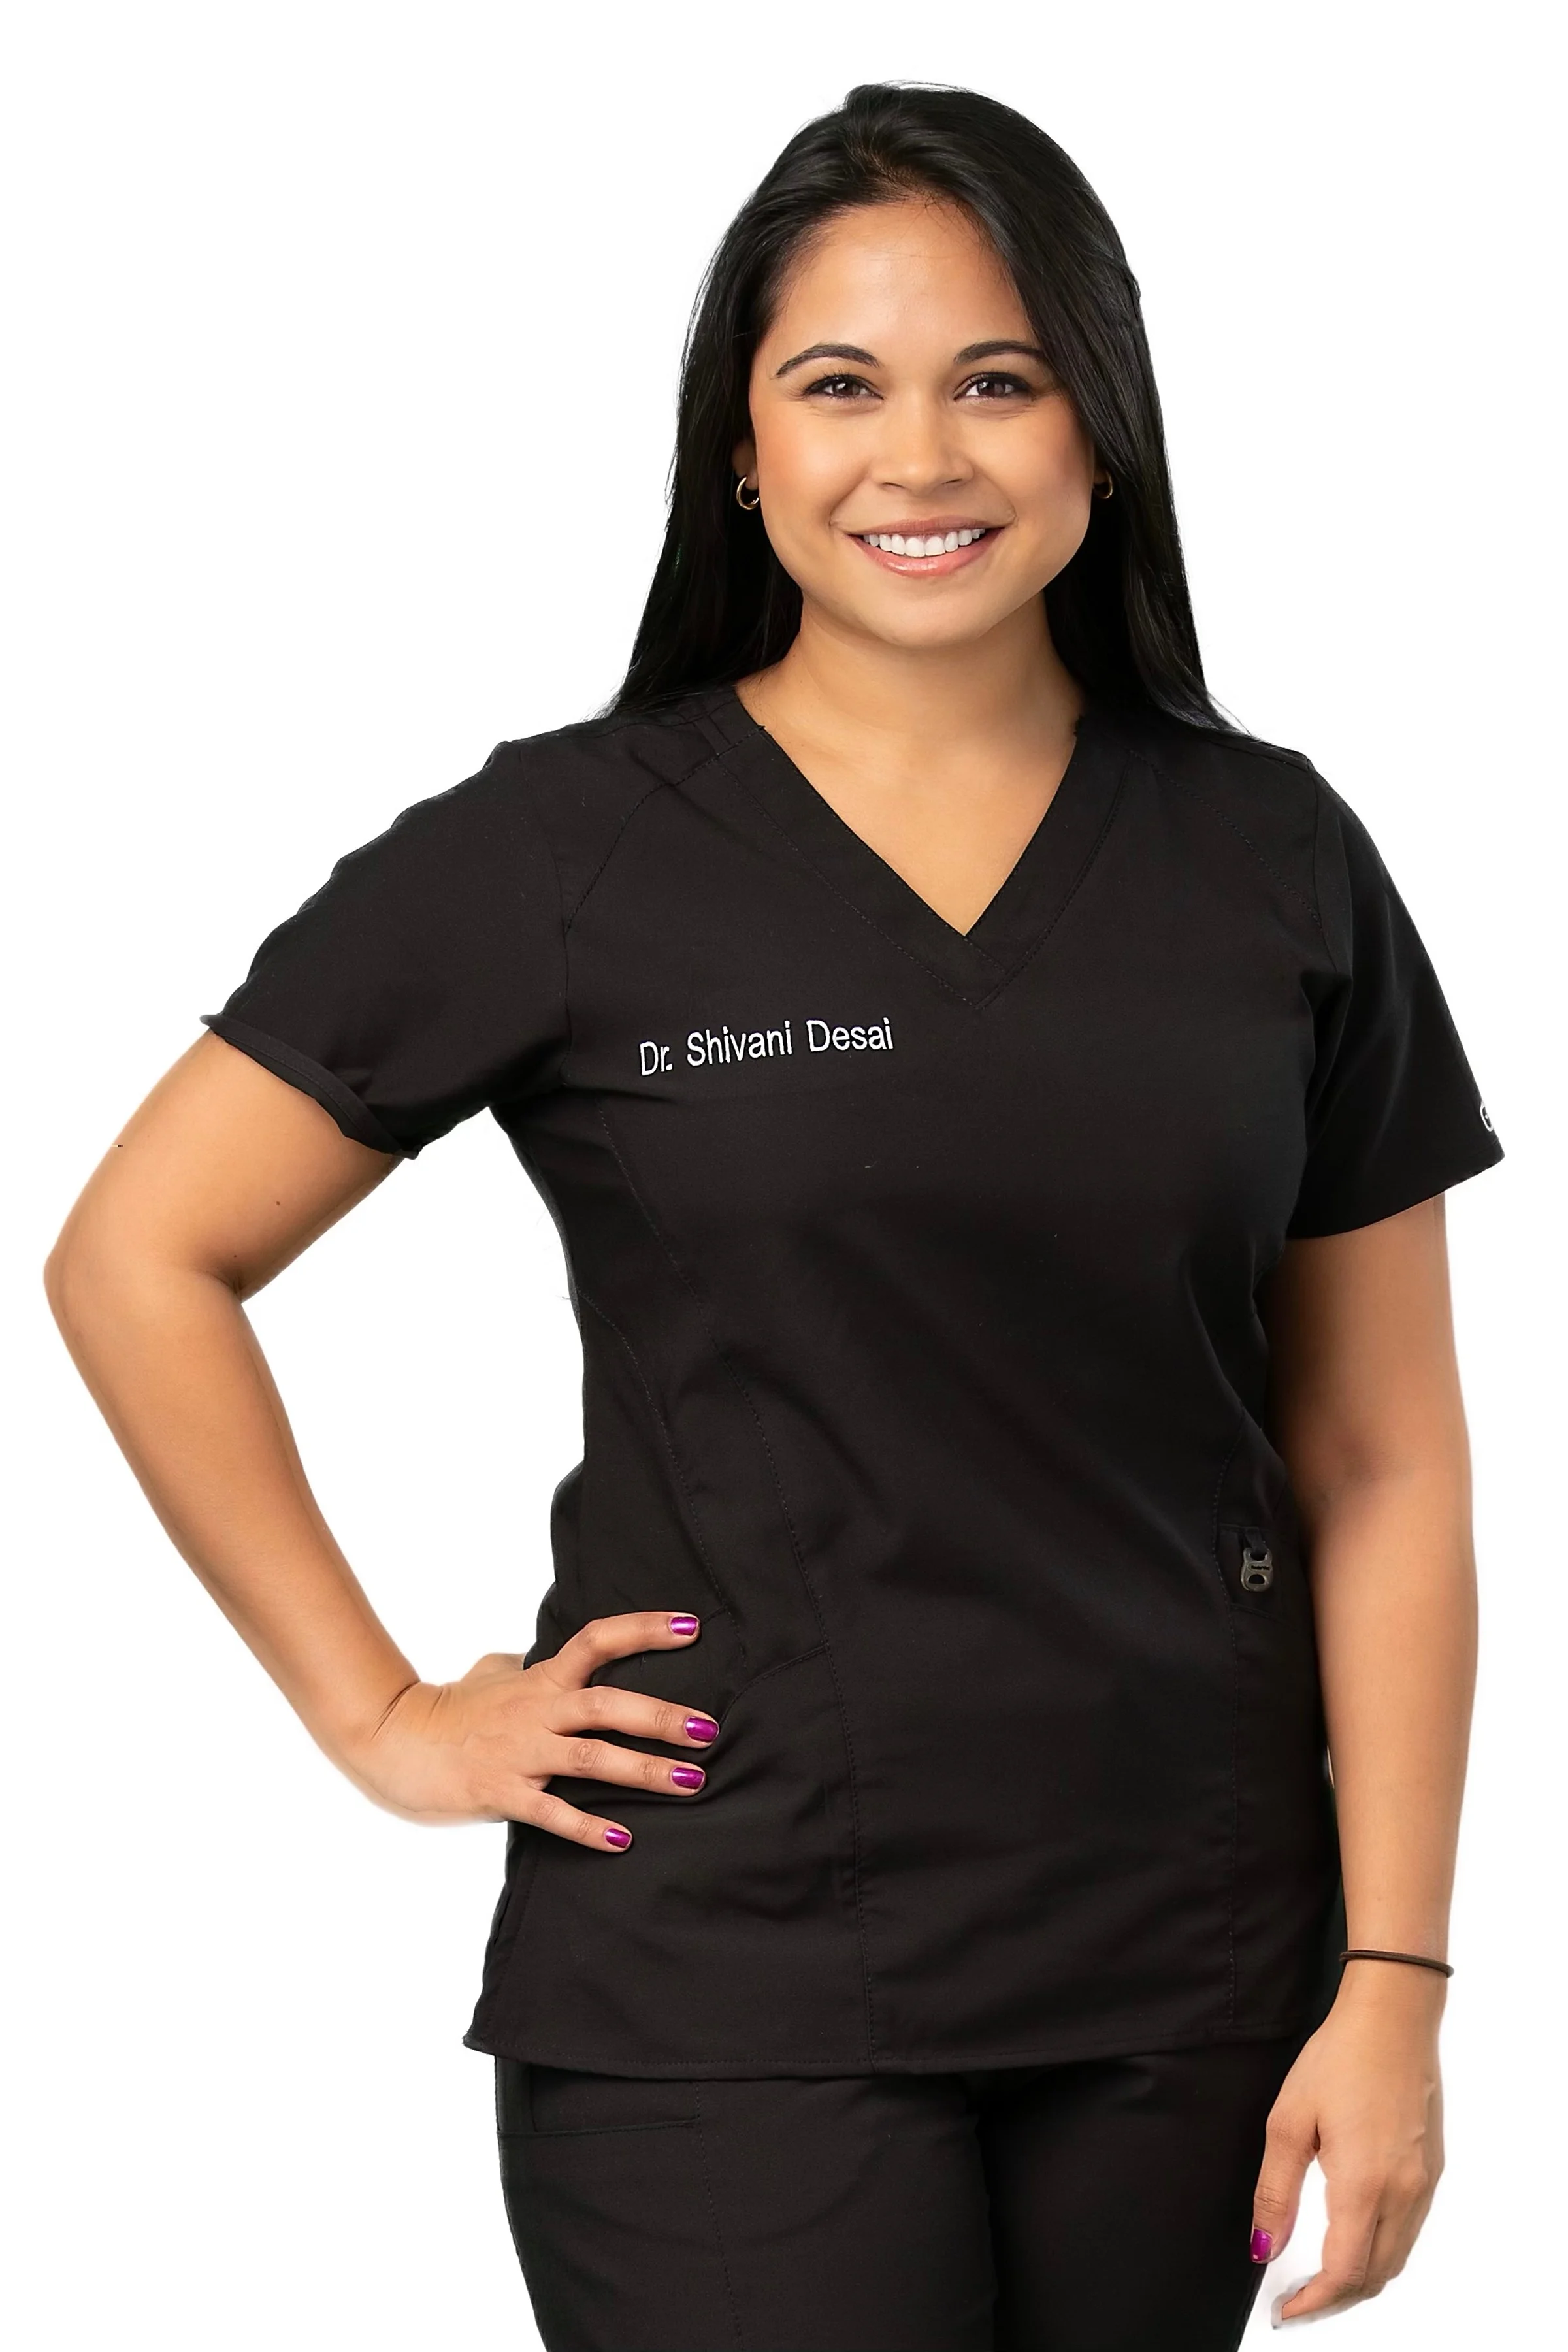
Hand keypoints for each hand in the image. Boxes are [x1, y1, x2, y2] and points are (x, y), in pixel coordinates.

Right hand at [334, 1611, 719, 1845]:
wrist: (395, 1741)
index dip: (645, 1630)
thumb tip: (537, 1657)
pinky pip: (550, 1811)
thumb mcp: (491, 1672)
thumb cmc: (449, 1708)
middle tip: (708, 1728)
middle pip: (607, 1703)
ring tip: (691, 1781)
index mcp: (541, 1679)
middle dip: (661, 1717)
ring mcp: (521, 1752)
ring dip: (645, 1770)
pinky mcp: (502, 1791)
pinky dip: (586, 1826)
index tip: (692, 1627)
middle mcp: (537, 1710)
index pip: (598, 1640)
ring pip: (592, 1757)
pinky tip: (621, 1840)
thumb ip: (526, 1664)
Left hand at [1251, 1965, 1446, 2322]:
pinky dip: (1381, 2251)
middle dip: (1336, 2299)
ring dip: (1360, 2279)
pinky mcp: (1432, 2170)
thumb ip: (1276, 2190)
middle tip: (1296, 2300)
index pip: (1344, 2273)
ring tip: (1319, 2279)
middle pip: (1374, 2276)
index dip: (1314, 2302)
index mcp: (1365, 2185)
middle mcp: (1404, 2193)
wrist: (1394, 2017)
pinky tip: (1353, 2239)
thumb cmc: (1339, 2058)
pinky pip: (1408, 2231)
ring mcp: (1424, 2184)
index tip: (1284, 2310)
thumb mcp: (1289, 2120)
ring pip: (1396, 2258)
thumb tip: (1265, 2247)